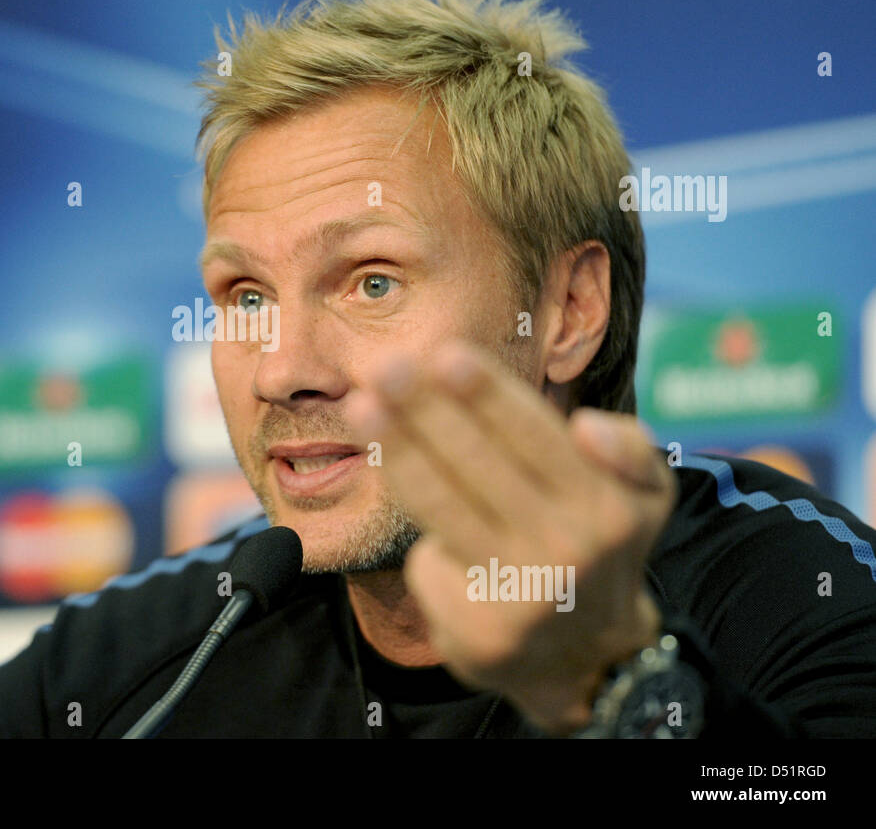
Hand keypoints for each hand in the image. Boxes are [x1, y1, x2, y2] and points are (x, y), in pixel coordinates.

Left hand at [347, 339, 676, 734]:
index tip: (444, 355)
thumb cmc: (597, 542)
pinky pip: (428, 564)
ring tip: (363, 406)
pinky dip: (420, 533)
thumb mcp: (645, 495)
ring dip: (397, 451)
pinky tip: (414, 505)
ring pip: (441, 507)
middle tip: (386, 368)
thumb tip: (588, 425)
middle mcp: (566, 552)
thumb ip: (632, 448)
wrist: (584, 654)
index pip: (535, 438)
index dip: (487, 395)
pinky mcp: (476, 633)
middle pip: (477, 466)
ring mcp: (519, 597)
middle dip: (426, 411)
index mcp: (607, 508)